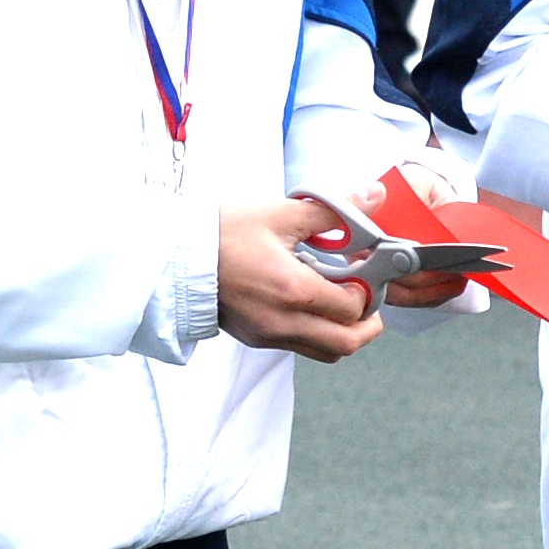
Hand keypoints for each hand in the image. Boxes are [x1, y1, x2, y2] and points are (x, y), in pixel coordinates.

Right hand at [213, 200, 385, 359]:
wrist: (173, 256)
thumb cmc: (221, 233)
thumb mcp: (281, 214)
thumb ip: (335, 209)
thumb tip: (374, 195)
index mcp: (293, 291)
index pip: (352, 308)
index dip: (368, 290)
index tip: (365, 270)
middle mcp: (283, 322)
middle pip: (346, 344)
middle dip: (367, 325)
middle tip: (368, 299)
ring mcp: (268, 335)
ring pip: (325, 353)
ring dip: (343, 333)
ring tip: (341, 302)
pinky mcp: (256, 338)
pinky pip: (300, 347)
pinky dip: (318, 333)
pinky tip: (311, 303)